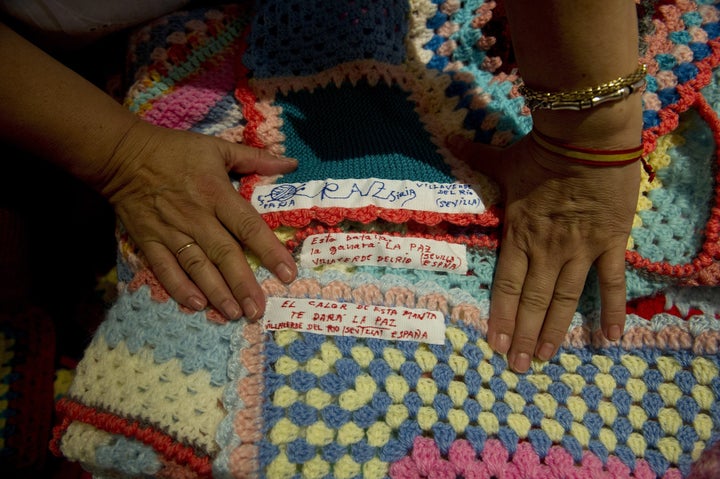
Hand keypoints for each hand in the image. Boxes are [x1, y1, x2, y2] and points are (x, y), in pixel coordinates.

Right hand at [100, 119, 298, 319]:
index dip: (270, 251)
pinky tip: (197, 305)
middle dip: (243, 284)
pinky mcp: (149, 241)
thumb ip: (256, 158)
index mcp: (217, 194)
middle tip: (258, 310)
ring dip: (217, 292)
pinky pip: (165, 269)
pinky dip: (180, 288)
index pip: (249, 226)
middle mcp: (197, 217)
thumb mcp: (218, 147)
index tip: (288, 274)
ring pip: (197, 267)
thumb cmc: (175, 150)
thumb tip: (291, 163)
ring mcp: (171, 231)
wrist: (122, 154)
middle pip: (225, 254)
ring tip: (234, 314)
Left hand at [449, 134, 639, 371]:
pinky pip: (611, 282)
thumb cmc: (542, 150)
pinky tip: (609, 339)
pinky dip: (611, 310)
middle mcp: (546, 249)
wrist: (588, 137)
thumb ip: (474, 157)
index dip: (499, 316)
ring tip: (544, 358)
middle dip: (522, 334)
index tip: (493, 344)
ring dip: (554, 330)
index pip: (505, 285)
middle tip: (516, 365)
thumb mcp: (503, 158)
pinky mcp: (610, 242)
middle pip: (532, 300)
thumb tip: (447, 140)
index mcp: (518, 234)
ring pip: (565, 299)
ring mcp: (580, 249)